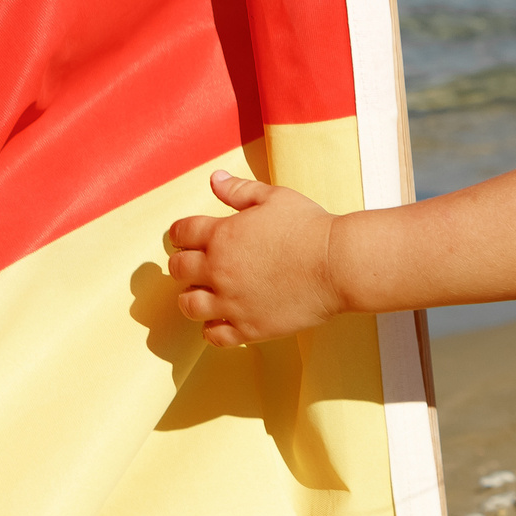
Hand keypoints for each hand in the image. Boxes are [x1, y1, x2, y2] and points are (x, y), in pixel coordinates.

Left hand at [165, 172, 346, 346]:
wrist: (337, 265)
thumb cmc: (310, 228)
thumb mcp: (274, 198)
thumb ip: (240, 190)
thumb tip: (215, 179)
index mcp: (222, 235)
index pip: (181, 233)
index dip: (180, 233)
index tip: (186, 237)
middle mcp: (219, 270)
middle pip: (178, 269)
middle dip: (183, 264)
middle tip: (194, 264)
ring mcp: (232, 302)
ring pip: (189, 305)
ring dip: (192, 297)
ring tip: (205, 294)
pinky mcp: (249, 327)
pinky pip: (214, 335)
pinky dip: (213, 328)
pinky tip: (223, 319)